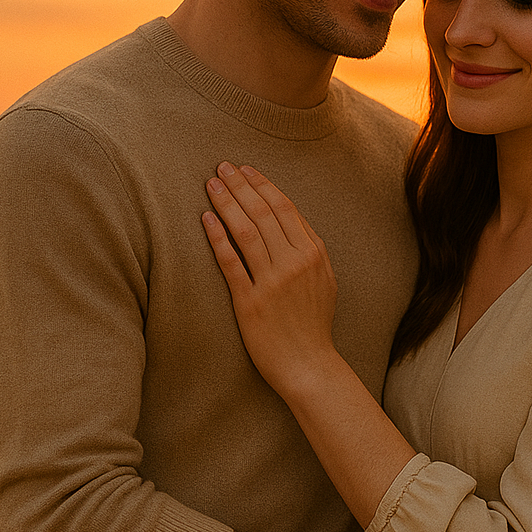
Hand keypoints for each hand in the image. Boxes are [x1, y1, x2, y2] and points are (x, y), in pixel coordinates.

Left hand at [202, 163, 338, 394]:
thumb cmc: (314, 323)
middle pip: (263, 213)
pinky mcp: (250, 302)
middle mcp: (295, 263)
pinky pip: (231, 262)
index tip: (245, 169)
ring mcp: (272, 282)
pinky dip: (218, 238)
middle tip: (222, 167)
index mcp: (313, 254)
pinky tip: (206, 218)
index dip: (263, 185)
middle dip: (241, 185)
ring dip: (227, 203)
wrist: (308, 364)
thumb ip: (309, 249)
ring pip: (246, 231)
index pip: (285, 208)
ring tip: (211, 184)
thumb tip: (290, 221)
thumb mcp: (325, 280)